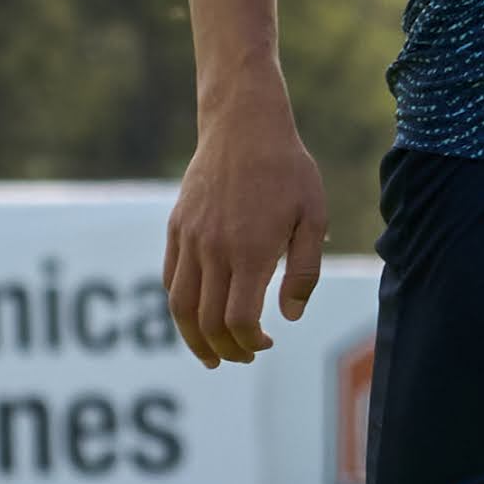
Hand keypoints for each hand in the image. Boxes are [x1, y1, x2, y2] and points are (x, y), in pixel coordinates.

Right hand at [165, 94, 325, 368]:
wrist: (244, 125)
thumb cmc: (288, 171)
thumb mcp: (313, 217)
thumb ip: (304, 271)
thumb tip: (290, 317)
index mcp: (251, 251)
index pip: (239, 321)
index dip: (251, 344)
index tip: (268, 343)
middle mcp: (214, 250)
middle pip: (207, 322)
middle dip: (226, 350)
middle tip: (244, 357)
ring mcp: (190, 239)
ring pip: (180, 306)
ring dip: (194, 339)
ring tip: (211, 355)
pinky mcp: (176, 227)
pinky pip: (171, 278)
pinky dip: (180, 305)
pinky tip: (197, 315)